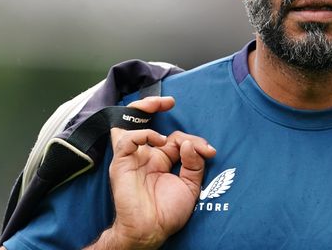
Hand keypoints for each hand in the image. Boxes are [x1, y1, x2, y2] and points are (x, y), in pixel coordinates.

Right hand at [93, 96, 215, 248]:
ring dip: (146, 108)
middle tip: (171, 101)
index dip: (194, 141)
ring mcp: (133, 157)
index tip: (209, 151)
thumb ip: (194, 164)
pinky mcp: (122, 163)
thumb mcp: (191, 186)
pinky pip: (127, 139)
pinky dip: (144, 134)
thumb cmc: (168, 212)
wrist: (152, 230)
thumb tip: (189, 144)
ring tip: (164, 105)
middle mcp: (146, 154)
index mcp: (162, 159)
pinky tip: (160, 142)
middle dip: (156, 104)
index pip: (176, 138)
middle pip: (145, 121)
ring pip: (129, 122)